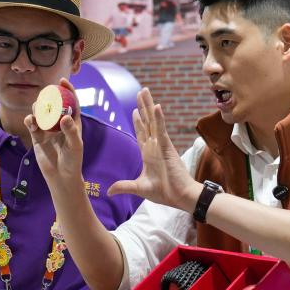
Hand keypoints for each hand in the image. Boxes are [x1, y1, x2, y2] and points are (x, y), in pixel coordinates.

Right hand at [24, 77, 84, 190]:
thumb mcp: (75, 146)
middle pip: (53, 104)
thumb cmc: (73, 160)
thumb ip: (70, 131)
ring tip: (37, 110)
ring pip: (40, 112)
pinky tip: (31, 121)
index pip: (71, 102)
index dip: (67, 90)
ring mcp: (48, 129)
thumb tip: (65, 116)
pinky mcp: (37, 137)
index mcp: (72, 122)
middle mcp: (59, 123)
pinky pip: (32, 125)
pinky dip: (30, 120)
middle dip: (48, 97)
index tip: (62, 81)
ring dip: (37, 108)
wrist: (61, 176)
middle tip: (45, 95)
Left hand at [108, 88, 200, 211]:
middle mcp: (155, 146)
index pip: (142, 134)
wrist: (180, 197)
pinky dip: (159, 118)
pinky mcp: (167, 147)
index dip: (138, 122)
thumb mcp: (139, 188)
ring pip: (153, 121)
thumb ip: (124, 186)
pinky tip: (156, 106)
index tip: (135, 110)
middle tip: (140, 92)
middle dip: (143, 107)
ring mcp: (161, 145)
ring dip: (148, 106)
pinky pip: (161, 130)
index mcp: (149, 154)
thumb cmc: (165, 192)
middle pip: (147, 122)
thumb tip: (108, 191)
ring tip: (145, 91)